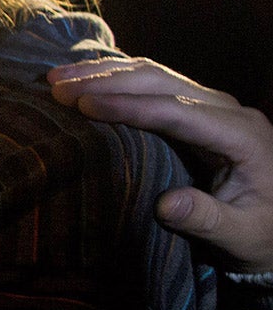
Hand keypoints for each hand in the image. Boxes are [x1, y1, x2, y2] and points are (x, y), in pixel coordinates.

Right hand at [48, 58, 272, 272]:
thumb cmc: (261, 233)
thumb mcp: (241, 235)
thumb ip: (207, 219)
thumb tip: (165, 204)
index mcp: (242, 135)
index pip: (178, 111)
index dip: (129, 106)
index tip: (83, 106)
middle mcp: (228, 110)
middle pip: (161, 83)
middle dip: (106, 81)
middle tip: (57, 89)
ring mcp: (212, 106)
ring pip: (153, 75)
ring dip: (104, 73)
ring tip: (58, 78)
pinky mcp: (196, 109)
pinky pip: (153, 83)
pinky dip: (115, 77)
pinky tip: (85, 77)